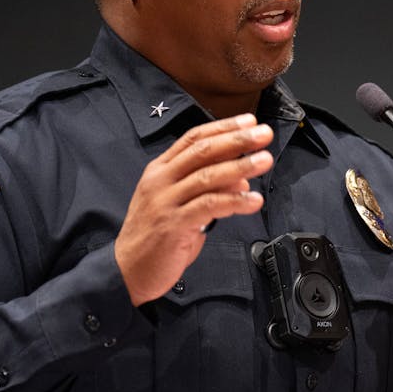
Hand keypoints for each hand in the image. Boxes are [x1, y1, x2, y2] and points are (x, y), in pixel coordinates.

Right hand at [114, 114, 273, 304]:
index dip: (223, 127)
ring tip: (265, 160)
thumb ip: (208, 190)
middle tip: (264, 133)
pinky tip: (254, 201)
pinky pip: (209, 206)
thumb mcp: (182, 205)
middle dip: (237, 140)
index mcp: (160, 170)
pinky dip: (235, 201)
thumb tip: (241, 180)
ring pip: (207, 176)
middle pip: (203, 151)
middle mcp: (161, 180)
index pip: (193, 139)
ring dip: (240, 167)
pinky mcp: (173, 225)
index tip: (249, 121)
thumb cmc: (156, 236)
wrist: (127, 270)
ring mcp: (165, 202)